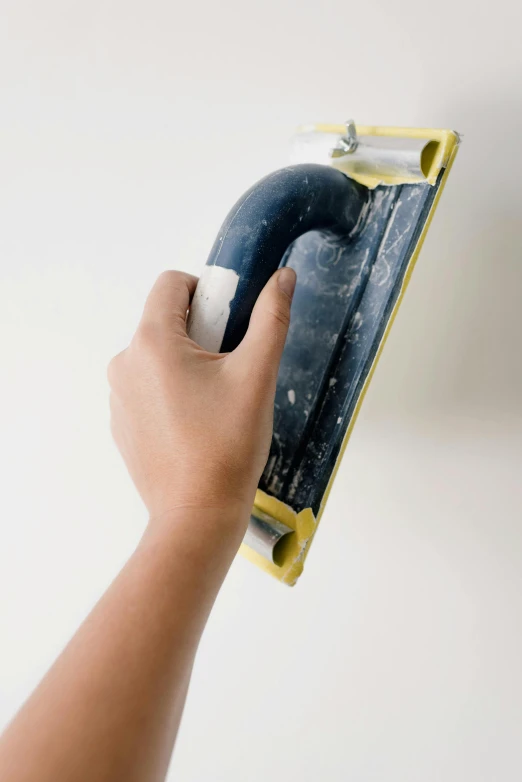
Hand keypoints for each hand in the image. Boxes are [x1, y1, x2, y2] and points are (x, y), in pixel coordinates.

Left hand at [108, 267, 295, 529]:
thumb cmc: (228, 444)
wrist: (197, 514)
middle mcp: (124, 363)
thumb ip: (271, 318)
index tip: (230, 322)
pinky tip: (195, 424)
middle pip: (164, 321)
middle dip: (200, 333)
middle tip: (231, 368)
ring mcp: (118, 396)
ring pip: (156, 357)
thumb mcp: (257, 374)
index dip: (205, 290)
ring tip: (215, 403)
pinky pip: (147, 389)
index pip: (171, 284)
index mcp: (151, 342)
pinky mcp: (121, 424)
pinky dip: (171, 392)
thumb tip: (283, 277)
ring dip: (185, 363)